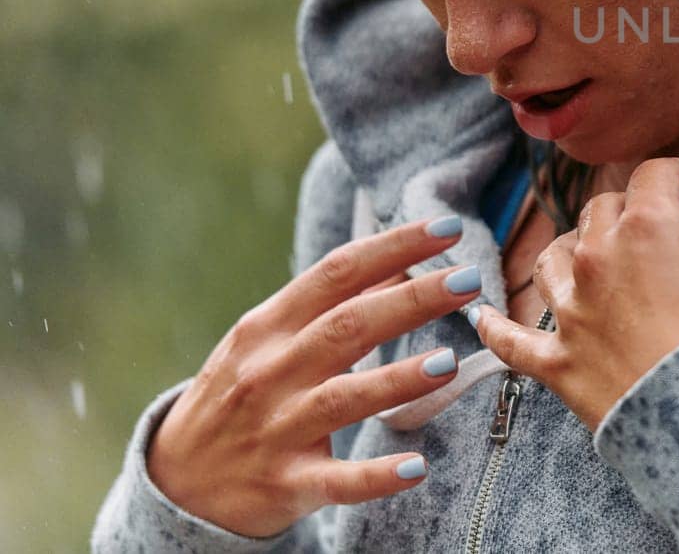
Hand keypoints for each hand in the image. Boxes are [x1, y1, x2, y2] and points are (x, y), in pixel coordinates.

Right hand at [146, 215, 483, 537]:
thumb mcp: (268, 341)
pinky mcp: (285, 484)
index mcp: (268, 327)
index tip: (446, 228)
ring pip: (344, 398)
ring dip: (398, 379)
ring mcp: (276, 429)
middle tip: (468, 279)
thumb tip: (398, 264)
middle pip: (348, 326)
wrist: (175, 485)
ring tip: (449, 361)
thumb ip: (329, 305)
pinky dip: (374, 476)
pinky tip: (416, 467)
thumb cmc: (238, 396)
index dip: (392, 247)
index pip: (336, 273)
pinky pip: (336, 481)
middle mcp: (270, 372)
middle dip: (412, 299)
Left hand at [470, 158, 678, 431]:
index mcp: (648, 227)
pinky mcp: (555, 360)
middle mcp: (597, 257)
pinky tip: (480, 316)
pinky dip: (496, 327)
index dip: (677, 174)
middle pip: (601, 209)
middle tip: (656, 229)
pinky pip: (510, 339)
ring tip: (588, 259)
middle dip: (628, 211)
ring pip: (553, 257)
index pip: (653, 172)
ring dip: (571, 252)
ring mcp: (570, 309)